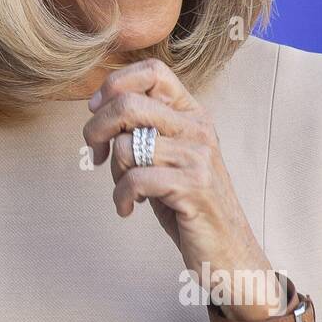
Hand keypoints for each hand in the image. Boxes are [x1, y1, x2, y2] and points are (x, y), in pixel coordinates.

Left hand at [82, 58, 281, 319]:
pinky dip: (122, 197)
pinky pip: (136, 179)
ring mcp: (198, 155)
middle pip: (128, 104)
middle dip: (96, 129)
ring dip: (114, 172)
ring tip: (127, 190)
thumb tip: (96, 106)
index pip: (152, 70)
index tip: (94, 110)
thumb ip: (142, 129)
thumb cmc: (186, 203)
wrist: (226, 250)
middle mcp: (197, 127)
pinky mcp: (194, 186)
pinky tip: (128, 208)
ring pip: (126, 145)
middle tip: (94, 154)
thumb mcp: (166, 157)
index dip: (113, 84)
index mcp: (191, 113)